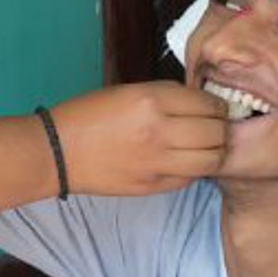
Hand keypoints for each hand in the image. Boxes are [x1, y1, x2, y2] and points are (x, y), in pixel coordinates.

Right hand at [50, 81, 227, 195]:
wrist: (57, 151)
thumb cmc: (87, 115)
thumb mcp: (127, 91)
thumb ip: (166, 96)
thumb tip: (200, 103)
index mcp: (152, 100)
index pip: (209, 104)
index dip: (217, 105)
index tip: (214, 107)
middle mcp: (159, 131)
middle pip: (217, 132)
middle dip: (221, 128)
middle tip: (213, 126)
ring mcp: (157, 162)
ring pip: (212, 159)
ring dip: (214, 151)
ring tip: (204, 146)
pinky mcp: (153, 186)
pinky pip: (191, 178)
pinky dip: (194, 169)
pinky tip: (183, 161)